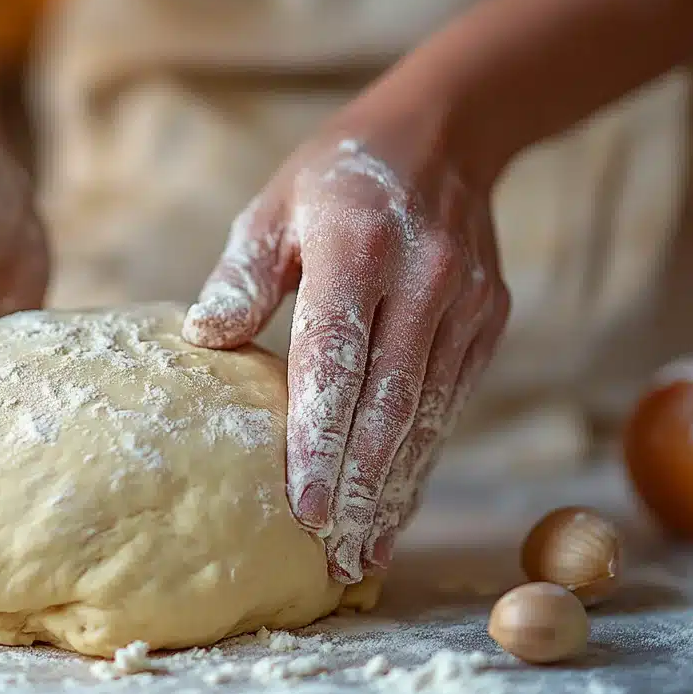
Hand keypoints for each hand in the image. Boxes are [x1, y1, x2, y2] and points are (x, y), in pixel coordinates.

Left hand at [183, 114, 509, 583]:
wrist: (444, 135)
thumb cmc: (335, 178)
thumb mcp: (274, 208)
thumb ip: (241, 277)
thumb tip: (205, 338)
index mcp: (360, 250)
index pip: (337, 359)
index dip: (321, 437)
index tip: (304, 506)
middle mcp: (424, 282)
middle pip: (390, 404)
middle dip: (362, 489)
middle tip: (336, 558)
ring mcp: (466, 305)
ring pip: (428, 416)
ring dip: (396, 491)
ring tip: (365, 555)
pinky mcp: (487, 322)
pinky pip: (450, 404)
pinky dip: (422, 458)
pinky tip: (397, 505)